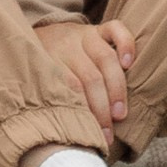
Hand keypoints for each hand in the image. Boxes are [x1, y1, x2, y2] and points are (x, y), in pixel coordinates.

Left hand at [33, 15, 135, 142]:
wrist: (40, 34)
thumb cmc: (42, 70)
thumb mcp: (37, 82)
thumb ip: (47, 101)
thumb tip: (56, 136)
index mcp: (49, 60)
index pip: (70, 88)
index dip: (82, 113)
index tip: (89, 137)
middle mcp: (68, 46)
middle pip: (89, 78)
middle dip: (101, 109)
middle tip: (107, 134)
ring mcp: (85, 35)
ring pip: (106, 58)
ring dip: (116, 89)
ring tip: (120, 115)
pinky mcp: (99, 28)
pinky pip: (116, 29)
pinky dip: (126, 44)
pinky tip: (129, 64)